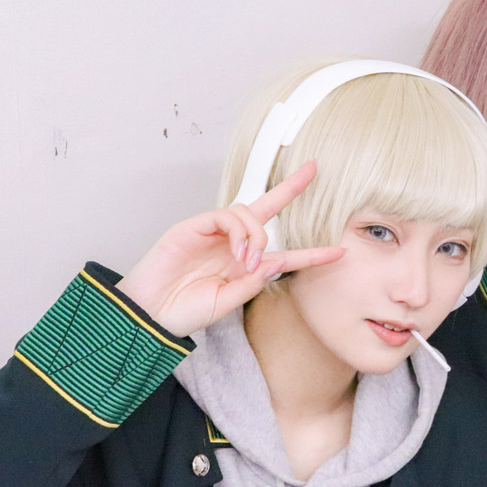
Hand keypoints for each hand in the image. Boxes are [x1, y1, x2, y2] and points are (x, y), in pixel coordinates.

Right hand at [116, 162, 343, 336]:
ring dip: (257, 235)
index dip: (311, 254)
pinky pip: (225, 216)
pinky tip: (237, 251)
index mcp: (243, 266)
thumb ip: (252, 283)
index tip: (339, 252)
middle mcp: (232, 245)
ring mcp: (212, 234)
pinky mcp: (193, 227)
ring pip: (248, 213)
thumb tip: (274, 261)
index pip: (284, 254)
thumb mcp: (227, 302)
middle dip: (290, 189)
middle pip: (266, 210)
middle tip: (312, 170)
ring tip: (247, 261)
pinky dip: (238, 230)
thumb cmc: (182, 312)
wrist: (147, 316)